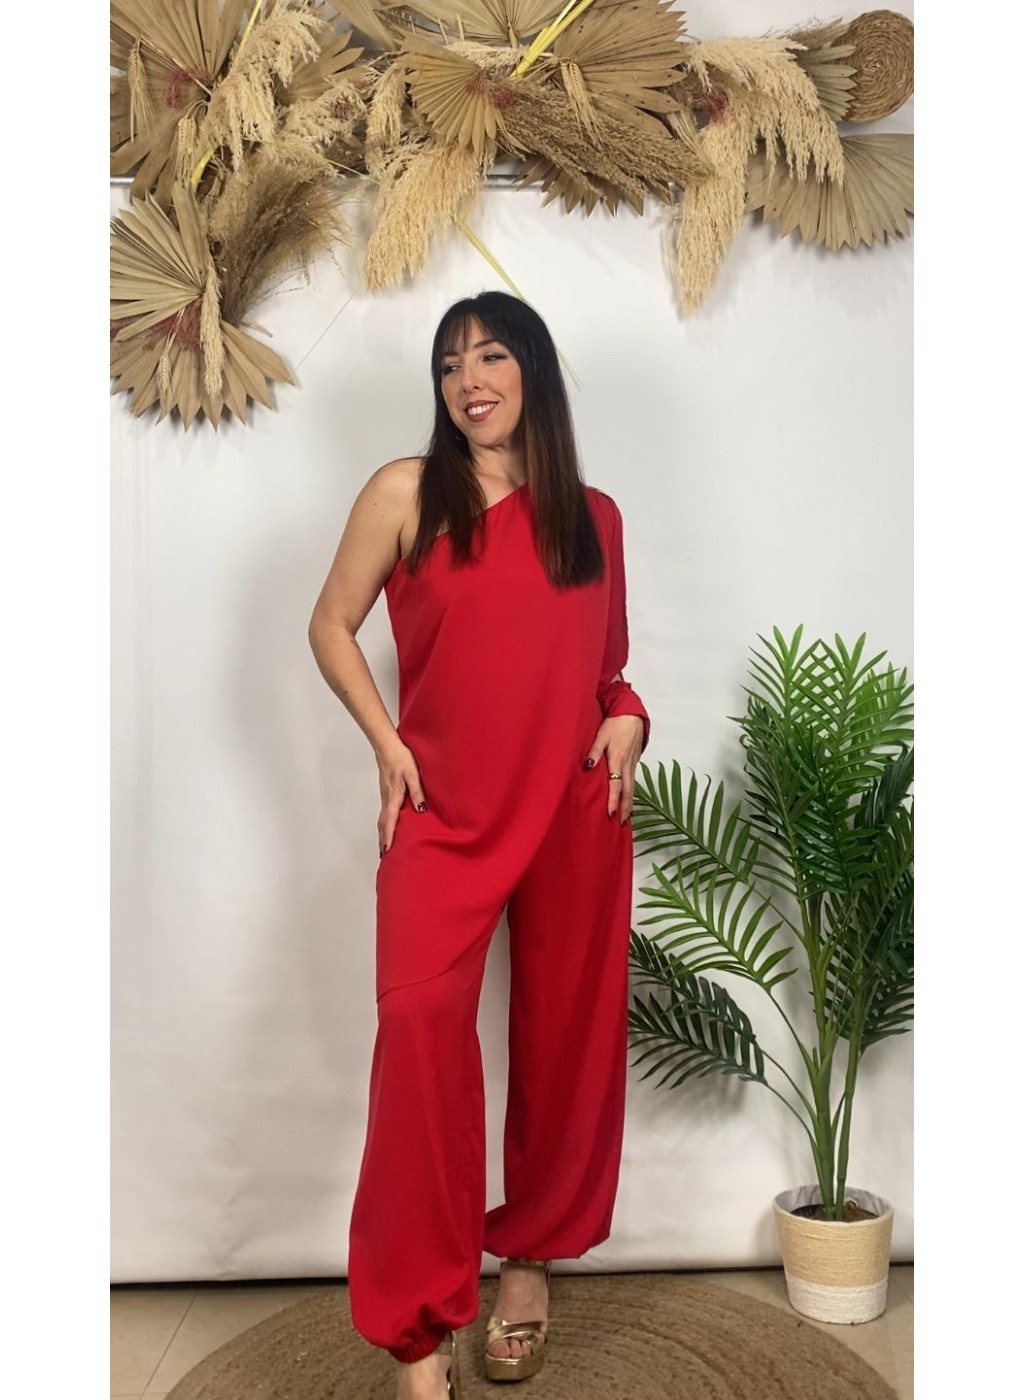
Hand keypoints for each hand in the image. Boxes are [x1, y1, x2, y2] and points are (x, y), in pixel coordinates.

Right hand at [376, 738, 427, 856]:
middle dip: (383, 840)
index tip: (387, 851)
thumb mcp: (413, 774)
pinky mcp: (386, 792)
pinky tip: (389, 825)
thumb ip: (417, 791)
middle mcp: (386, 798)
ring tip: (385, 845)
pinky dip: (385, 823)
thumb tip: (420, 810)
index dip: (388, 837)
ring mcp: (385, 795)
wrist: (387, 746)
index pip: (389, 821)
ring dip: (383, 832)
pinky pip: (385, 811)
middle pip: (382, 823)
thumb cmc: (401, 758)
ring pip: (383, 818)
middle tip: (383, 855)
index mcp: (393, 796)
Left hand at [584, 714, 644, 823]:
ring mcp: (632, 763)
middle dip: (625, 808)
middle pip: (627, 791)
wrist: (632, 714)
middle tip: (622, 824)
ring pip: (632, 787)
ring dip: (630, 803)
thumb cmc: (614, 724)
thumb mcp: (601, 735)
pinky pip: (633, 781)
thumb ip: (593, 752)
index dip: (613, 801)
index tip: (611, 815)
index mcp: (617, 760)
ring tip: (627, 817)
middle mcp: (627, 765)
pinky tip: (629, 798)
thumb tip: (587, 767)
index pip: (615, 785)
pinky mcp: (634, 761)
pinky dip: (631, 793)